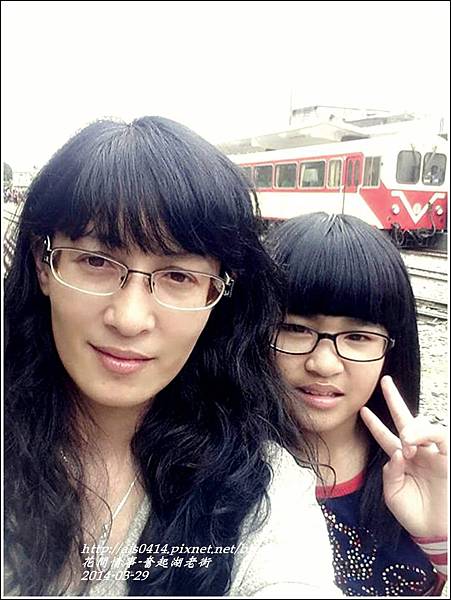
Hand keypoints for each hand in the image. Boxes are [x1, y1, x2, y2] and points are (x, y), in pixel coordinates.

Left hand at [360, 375, 446, 537]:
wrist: (434, 532)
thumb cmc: (413, 514)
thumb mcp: (392, 493)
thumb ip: (390, 472)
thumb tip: (396, 452)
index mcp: (400, 458)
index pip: (385, 435)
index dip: (374, 423)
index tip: (362, 410)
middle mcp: (416, 451)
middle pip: (404, 419)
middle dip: (394, 399)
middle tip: (385, 381)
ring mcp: (432, 453)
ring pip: (423, 426)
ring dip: (411, 429)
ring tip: (405, 442)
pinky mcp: (447, 457)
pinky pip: (440, 437)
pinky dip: (425, 436)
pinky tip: (414, 445)